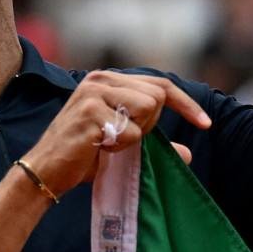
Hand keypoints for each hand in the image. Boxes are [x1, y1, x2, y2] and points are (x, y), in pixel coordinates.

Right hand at [21, 70, 213, 198]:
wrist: (46, 172)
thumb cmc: (83, 158)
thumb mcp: (123, 145)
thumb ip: (153, 142)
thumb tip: (188, 154)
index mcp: (108, 81)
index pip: (160, 84)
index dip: (186, 104)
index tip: (206, 124)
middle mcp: (101, 79)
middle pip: (158, 96)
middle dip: (150, 124)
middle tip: (122, 140)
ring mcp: (94, 92)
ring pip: (148, 108)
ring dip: (135, 134)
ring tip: (108, 142)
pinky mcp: (91, 110)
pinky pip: (132, 131)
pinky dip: (122, 146)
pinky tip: (99, 147)